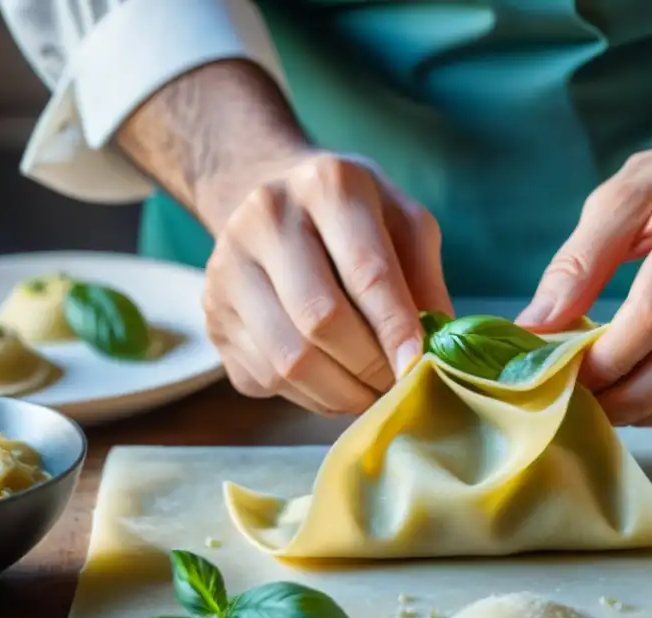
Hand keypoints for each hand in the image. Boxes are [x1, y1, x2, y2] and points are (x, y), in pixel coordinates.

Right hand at [203, 151, 450, 414]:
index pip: (366, 272)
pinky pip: (264, 379)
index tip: (419, 365)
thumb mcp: (402, 221)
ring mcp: (227, 270)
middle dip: (369, 367)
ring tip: (370, 390)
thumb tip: (438, 344)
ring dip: (340, 392)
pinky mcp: (212, 317)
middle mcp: (265, 220)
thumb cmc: (352, 214)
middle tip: (398, 384)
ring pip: (287, 361)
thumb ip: (425, 277)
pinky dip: (309, 396)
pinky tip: (333, 382)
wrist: (267, 195)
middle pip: (320, 321)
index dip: (395, 328)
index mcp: (327, 186)